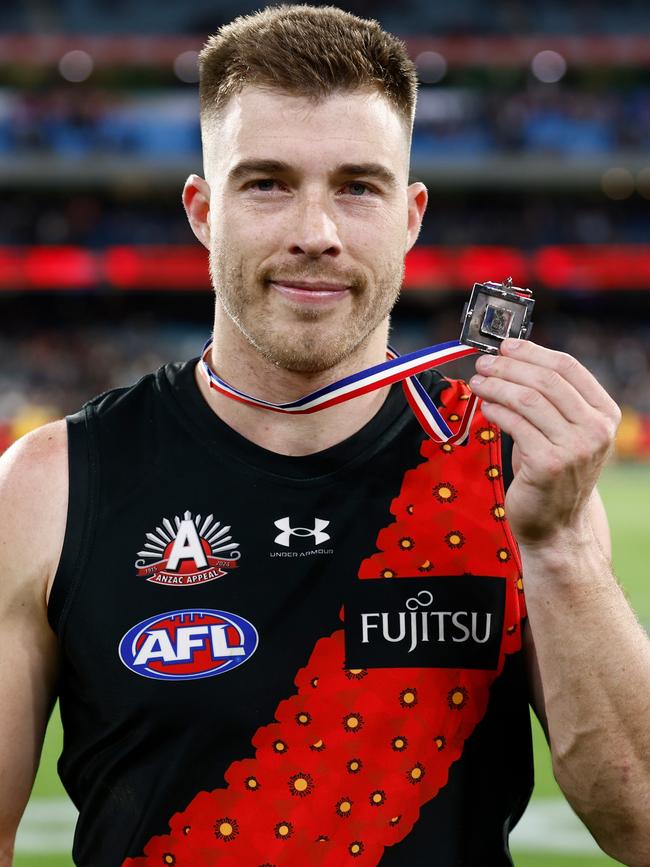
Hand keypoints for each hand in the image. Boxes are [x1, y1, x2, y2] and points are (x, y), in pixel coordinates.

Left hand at [468, 338, 620, 546]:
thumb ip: (549, 398)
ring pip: (528, 399)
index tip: (505, 346)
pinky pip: (515, 424)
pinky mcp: (548, 464)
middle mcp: (596, 429)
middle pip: (546, 379)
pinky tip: (484, 407)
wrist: (556, 524)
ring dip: (496, 386)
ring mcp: (575, 448)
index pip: (568, 367)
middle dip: (508, 367)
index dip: (533, 351)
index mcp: (604, 413)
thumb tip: (510, 357)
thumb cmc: (552, 471)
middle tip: (482, 363)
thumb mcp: (562, 431)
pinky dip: (496, 410)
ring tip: (477, 382)